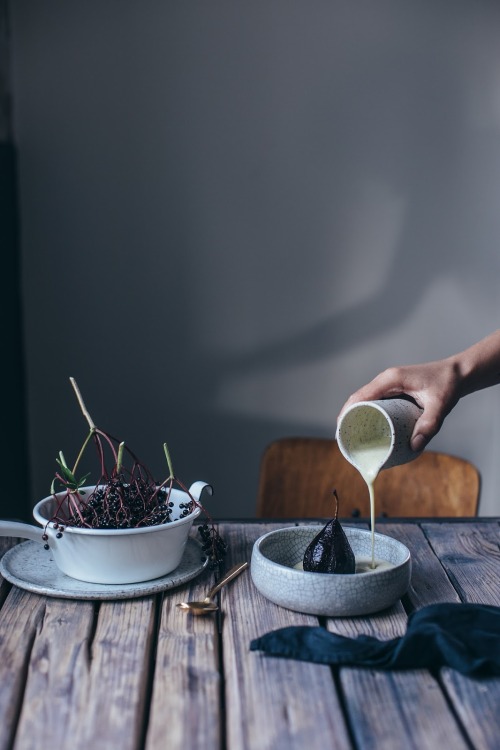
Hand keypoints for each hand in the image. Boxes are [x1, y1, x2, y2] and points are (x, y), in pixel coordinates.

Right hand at [338, 359, 461, 451]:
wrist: (459, 373)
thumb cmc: (449, 384)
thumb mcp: (440, 405)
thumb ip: (429, 424)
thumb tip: (414, 447)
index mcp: (390, 379)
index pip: (360, 396)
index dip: (347, 412)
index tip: (341, 430)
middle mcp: (386, 380)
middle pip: (358, 398)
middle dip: (348, 417)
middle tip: (345, 438)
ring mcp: (389, 384)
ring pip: (365, 400)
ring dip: (356, 415)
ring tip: (352, 435)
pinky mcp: (394, 390)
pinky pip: (375, 401)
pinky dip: (367, 412)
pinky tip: (368, 427)